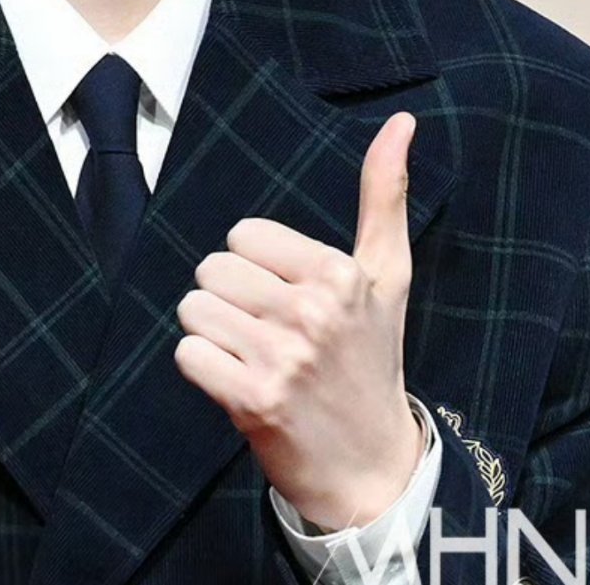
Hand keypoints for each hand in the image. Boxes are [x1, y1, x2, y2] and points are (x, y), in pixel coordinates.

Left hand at [174, 111, 422, 530]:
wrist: (373, 468)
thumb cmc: (373, 359)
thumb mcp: (388, 275)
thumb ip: (384, 194)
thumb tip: (402, 121)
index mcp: (340, 273)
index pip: (244, 235)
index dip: (255, 265)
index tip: (286, 297)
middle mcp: (312, 312)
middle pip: (213, 268)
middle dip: (229, 297)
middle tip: (267, 331)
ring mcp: (282, 358)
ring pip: (195, 308)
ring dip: (212, 333)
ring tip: (252, 356)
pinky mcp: (252, 401)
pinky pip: (187, 354)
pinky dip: (202, 368)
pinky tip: (237, 383)